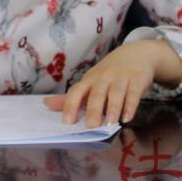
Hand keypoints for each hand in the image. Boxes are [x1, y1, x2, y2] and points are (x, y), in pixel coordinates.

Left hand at [43, 39, 179, 128]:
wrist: (135, 54)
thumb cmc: (108, 74)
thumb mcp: (90, 82)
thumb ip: (70, 98)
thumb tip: (46, 105)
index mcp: (89, 81)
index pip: (76, 92)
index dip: (70, 106)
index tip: (67, 122)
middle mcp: (103, 79)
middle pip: (97, 95)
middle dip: (93, 110)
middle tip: (91, 126)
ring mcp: (120, 79)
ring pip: (116, 94)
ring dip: (113, 108)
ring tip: (111, 123)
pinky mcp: (136, 81)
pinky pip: (133, 94)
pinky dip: (130, 106)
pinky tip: (127, 117)